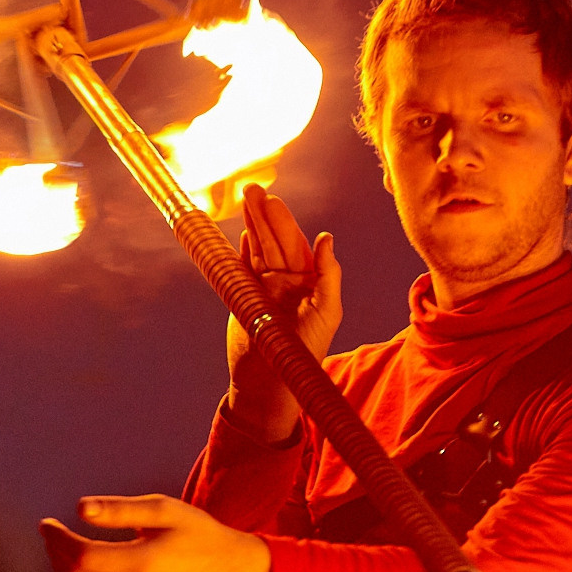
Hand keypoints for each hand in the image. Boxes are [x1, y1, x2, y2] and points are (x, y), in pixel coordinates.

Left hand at [40, 496, 271, 571]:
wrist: (225, 569)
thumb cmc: (195, 531)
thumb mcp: (163, 509)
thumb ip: (120, 510)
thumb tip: (79, 509)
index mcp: (144, 563)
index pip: (83, 556)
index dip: (58, 539)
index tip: (48, 523)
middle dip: (55, 553)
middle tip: (50, 532)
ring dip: (62, 571)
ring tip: (60, 547)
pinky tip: (80, 565)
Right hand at [227, 184, 341, 442]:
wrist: (269, 381)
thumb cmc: (304, 352)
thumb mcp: (325, 313)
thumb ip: (328, 275)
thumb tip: (327, 237)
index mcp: (308, 281)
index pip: (295, 244)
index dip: (284, 222)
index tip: (274, 202)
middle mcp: (287, 280)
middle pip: (274, 241)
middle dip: (264, 215)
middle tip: (253, 190)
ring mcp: (265, 287)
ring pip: (258, 249)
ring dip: (252, 225)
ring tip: (246, 199)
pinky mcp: (246, 297)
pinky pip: (244, 267)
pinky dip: (243, 250)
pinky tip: (243, 231)